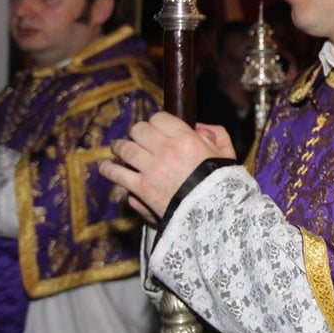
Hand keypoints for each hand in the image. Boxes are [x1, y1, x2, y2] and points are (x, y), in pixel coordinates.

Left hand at [99, 112, 235, 222]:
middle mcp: (166, 150)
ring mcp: (151, 169)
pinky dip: (108, 169)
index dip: (156, 121)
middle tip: (137, 137)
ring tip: (118, 148)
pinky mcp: (141, 188)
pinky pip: (117, 173)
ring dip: (120, 146)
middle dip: (137, 132)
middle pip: (139, 130)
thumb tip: (199, 127)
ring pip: (125, 148)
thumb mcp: (227, 154)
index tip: (156, 127)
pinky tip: (105, 167)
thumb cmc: (223, 184)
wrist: (214, 214)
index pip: (160, 118)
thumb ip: (217, 135)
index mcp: (187, 138)